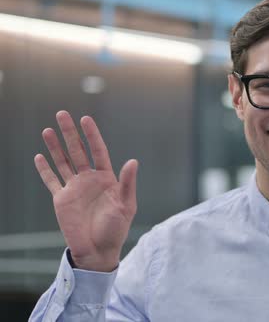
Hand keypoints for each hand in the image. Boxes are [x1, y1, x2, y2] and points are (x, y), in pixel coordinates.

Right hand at [34, 111, 137, 271]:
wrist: (99, 250)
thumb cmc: (116, 228)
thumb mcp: (125, 205)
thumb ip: (127, 183)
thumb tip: (133, 161)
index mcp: (107, 178)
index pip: (98, 151)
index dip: (92, 135)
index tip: (85, 119)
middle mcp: (89, 180)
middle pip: (78, 151)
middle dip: (70, 133)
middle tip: (62, 114)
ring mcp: (74, 188)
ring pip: (63, 162)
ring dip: (55, 147)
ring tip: (48, 129)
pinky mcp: (61, 200)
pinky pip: (51, 181)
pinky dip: (45, 170)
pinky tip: (39, 156)